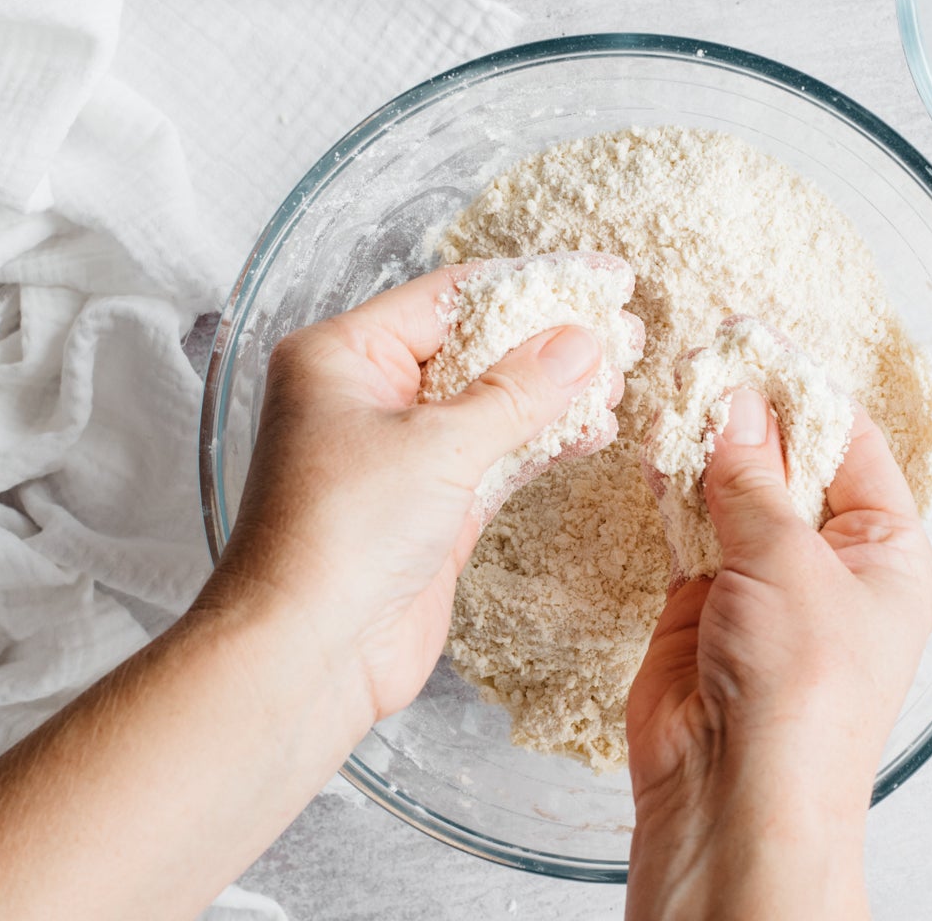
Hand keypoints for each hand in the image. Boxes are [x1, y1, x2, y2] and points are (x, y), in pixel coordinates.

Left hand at [204, 264, 623, 722]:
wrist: (308, 651)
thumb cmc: (337, 536)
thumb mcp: (438, 444)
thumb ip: (518, 391)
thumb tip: (580, 342)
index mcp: (344, 354)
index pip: (454, 297)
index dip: (534, 285)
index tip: (600, 279)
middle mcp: (368, 396)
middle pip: (478, 346)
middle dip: (553, 341)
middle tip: (623, 331)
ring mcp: (400, 452)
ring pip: (493, 403)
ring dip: (556, 393)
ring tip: (620, 378)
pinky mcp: (430, 505)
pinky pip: (496, 457)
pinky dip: (543, 443)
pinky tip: (592, 429)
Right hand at [625, 389, 931, 920]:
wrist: (736, 797)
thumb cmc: (801, 696)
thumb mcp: (789, 562)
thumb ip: (755, 477)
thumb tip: (741, 405)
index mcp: (889, 554)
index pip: (853, 446)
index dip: (804, 391)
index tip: (758, 342)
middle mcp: (833, 567)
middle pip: (791, 464)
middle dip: (751, 413)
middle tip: (708, 354)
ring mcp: (766, 586)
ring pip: (736, 493)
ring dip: (707, 446)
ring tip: (678, 384)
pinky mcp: (704, 606)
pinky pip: (690, 530)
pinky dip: (673, 490)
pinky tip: (657, 445)